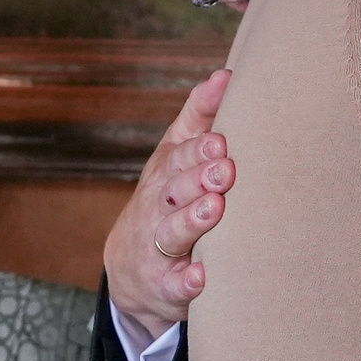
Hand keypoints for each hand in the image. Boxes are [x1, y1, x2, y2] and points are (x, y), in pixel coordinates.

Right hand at [103, 70, 237, 334]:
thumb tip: (227, 75)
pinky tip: (201, 276)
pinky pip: (174, 285)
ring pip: (174, 232)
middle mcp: (160, 207)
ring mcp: (159, 247)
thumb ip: (199, 117)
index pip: (181, 157)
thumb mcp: (176, 156)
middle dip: (199, 178)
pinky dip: (187, 281)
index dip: (199, 149)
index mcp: (167, 173)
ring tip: (214, 208)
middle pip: (176, 190)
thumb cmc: (169, 198)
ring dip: (194, 220)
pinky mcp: (165, 285)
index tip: (222, 142)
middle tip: (225, 168)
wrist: (134, 267)